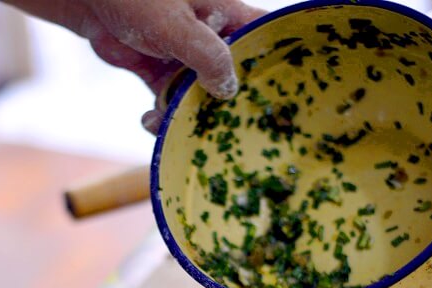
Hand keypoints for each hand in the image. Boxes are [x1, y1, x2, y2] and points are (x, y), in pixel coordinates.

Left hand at [0, 0, 264, 131]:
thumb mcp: (177, 26)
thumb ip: (207, 56)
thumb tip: (230, 89)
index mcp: (225, 15)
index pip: (261, 36)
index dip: (275, 61)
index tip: (282, 94)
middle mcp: (209, 38)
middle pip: (231, 76)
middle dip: (225, 104)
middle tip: (220, 128)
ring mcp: (184, 57)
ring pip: (199, 95)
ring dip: (187, 115)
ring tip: (170, 124)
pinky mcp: (159, 72)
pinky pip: (169, 101)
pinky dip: (161, 115)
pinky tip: (150, 120)